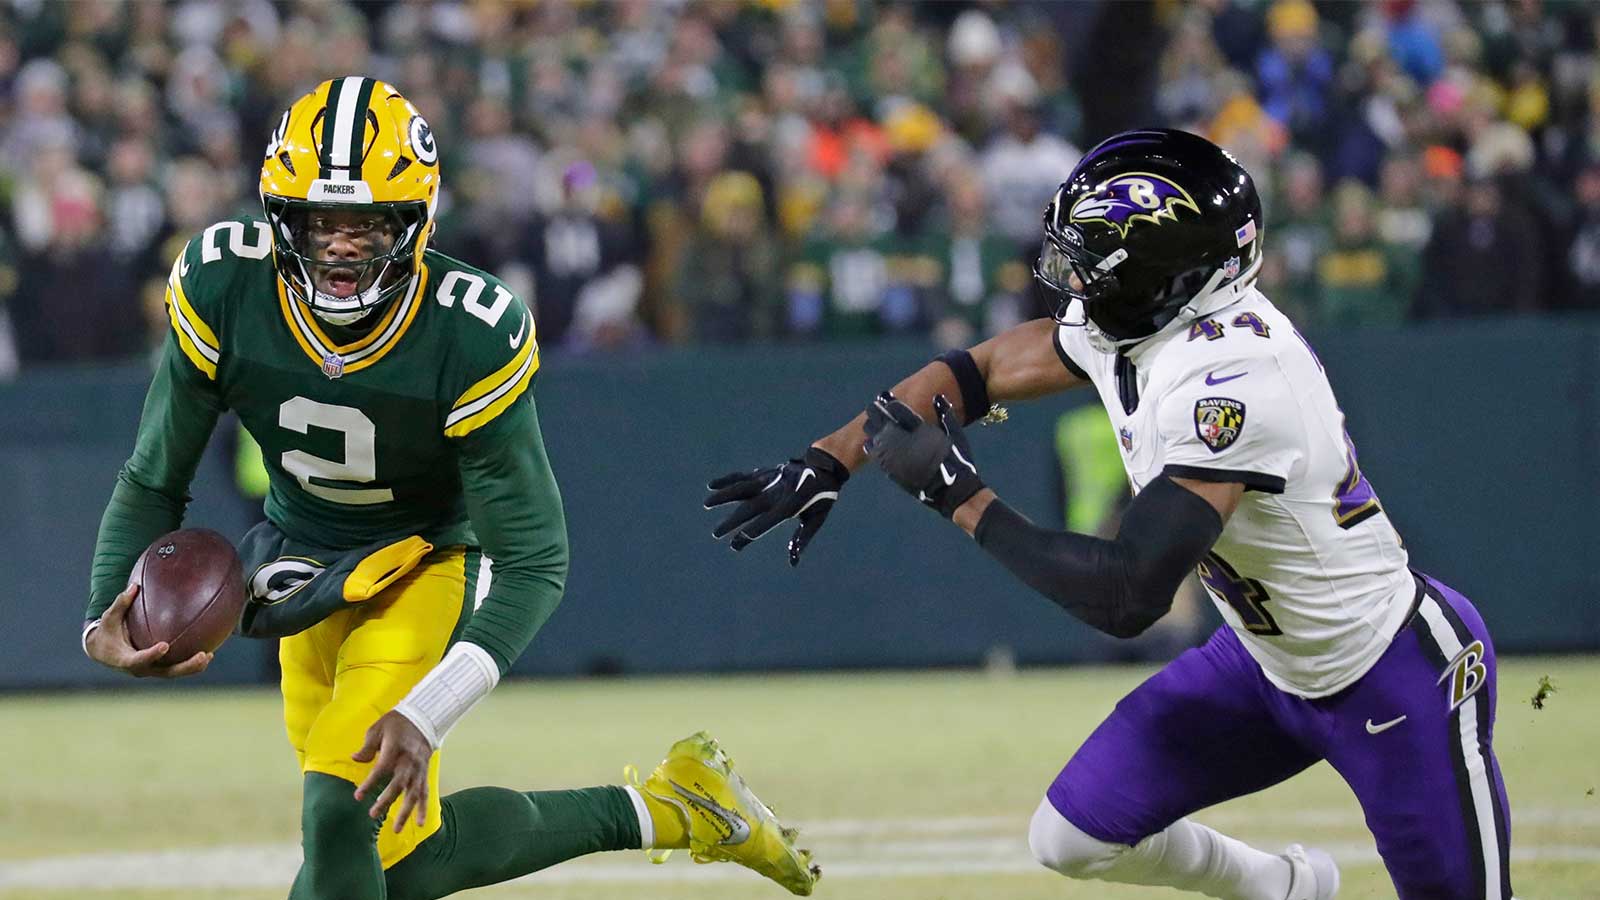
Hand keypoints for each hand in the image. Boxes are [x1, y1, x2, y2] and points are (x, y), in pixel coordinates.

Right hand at [84, 584, 212, 677]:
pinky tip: (206, 653)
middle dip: (185, 666)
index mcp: (125, 660)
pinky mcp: (157, 668)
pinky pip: (175, 667)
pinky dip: (190, 663)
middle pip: (166, 672)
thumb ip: (121, 603)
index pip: (139, 660)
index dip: (152, 654)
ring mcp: (151, 670)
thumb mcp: (109, 618)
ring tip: (209, 655)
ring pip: (174, 673)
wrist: (102, 651)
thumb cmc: (106, 632)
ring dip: (192, 667)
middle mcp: (141, 669)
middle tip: (203, 655)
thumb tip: (134, 585)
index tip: (165, 646)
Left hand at [353, 710, 433, 832]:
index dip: (369, 784)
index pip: (381, 770)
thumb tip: (355, 759)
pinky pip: (425, 793)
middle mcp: (409, 761)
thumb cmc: (396, 723)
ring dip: (406, 812)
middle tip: (373, 814)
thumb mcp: (378, 729)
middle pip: (398, 785)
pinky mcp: (425, 773)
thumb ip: (367, 746)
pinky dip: (424, 808)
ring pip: (413, 794)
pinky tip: (421, 824)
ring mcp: (419, 769)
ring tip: (397, 829)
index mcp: (396, 749)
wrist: (423, 718)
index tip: (358, 796)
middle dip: (386, 801)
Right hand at [705, 446, 849, 564]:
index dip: (751, 533)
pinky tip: (712, 485)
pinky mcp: (764, 473)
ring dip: (723, 496)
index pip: (767, 522)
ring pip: (742, 488)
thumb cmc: (822, 498)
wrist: (824, 466)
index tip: (735, 543)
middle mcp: (776, 492)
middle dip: (732, 522)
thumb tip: (793, 560)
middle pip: (749, 508)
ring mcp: (769, 480)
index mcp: (790, 506)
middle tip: (716, 534)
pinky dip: (727, 480)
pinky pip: (743, 477)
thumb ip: (802, 538)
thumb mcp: (816, 520)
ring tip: (706, 504)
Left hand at [863, 392, 984, 517]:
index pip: (898, 411)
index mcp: (920, 431)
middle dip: (877, 412)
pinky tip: (869, 442)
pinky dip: (872, 448)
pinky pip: (877, 457)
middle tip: (873, 406)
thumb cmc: (958, 461)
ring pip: (876, 438)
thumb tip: (937, 397)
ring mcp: (897, 458)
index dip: (889, 402)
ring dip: (872, 428)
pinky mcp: (893, 472)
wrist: (951, 492)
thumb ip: (946, 415)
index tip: (884, 396)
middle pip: (883, 422)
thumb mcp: (956, 436)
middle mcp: (905, 442)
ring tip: (869, 422)